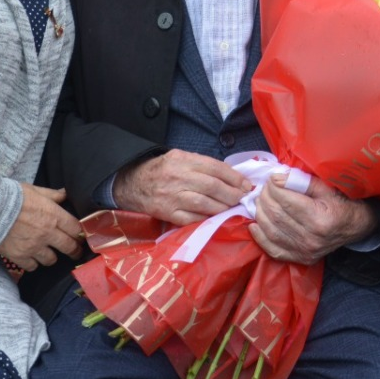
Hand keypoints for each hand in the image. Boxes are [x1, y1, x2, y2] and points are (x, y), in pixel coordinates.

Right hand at [0, 184, 83, 273]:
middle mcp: (47, 233)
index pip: (76, 229)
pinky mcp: (20, 257)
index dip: (81, 234)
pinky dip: (33, 263)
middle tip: (74, 252)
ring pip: (51, 260)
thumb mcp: (35, 190)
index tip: (81, 237)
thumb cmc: (12, 196)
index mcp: (53, 216)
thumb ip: (53, 195)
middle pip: (69, 248)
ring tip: (47, 252)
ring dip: (51, 256)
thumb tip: (65, 193)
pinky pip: (33, 266)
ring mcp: (34, 247)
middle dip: (74, 251)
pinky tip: (31, 257)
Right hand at [113, 149, 253, 225]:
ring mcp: (173, 197)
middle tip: (244, 199)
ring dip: (223, 208)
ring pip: (204, 204)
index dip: (234, 177)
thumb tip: (232, 176)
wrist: (133, 183)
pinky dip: (207, 220)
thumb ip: (203, 164)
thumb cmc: (162, 170)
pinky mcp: (168, 213)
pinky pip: (192, 219)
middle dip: (233, 194)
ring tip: (233, 209)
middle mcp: (178, 177)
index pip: (215, 167)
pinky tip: (216, 219)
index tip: (246, 185)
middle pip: (212, 186)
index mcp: (183, 160)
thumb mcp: (180, 157)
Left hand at [248, 175, 377, 263]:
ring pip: (271, 231)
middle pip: (276, 215)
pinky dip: (260, 237)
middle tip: (264, 188)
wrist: (355, 226)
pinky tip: (255, 224)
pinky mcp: (301, 259)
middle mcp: (311, 238)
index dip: (274, 187)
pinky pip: (274, 250)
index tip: (271, 178)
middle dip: (265, 198)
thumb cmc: (341, 203)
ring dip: (260, 214)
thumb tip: (277, 178)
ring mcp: (305, 251)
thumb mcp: (326, 187)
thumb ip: (301, 182)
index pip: (286, 201)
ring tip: (259, 201)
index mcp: (319, 219)